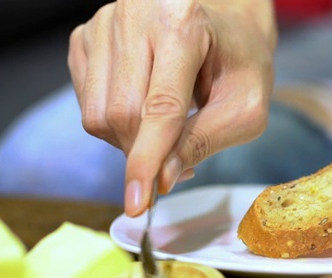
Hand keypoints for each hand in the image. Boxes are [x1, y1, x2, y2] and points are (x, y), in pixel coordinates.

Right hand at [68, 0, 276, 215]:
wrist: (225, 25)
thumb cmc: (240, 63)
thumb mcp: (245, 106)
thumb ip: (205, 141)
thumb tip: (162, 179)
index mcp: (184, 23)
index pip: (160, 106)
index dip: (148, 159)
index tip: (137, 204)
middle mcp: (136, 14)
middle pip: (122, 114)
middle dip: (144, 153)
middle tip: (175, 161)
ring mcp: (106, 23)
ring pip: (97, 113)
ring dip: (128, 140)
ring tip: (166, 130)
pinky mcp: (86, 36)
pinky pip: (86, 102)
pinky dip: (114, 122)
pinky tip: (143, 110)